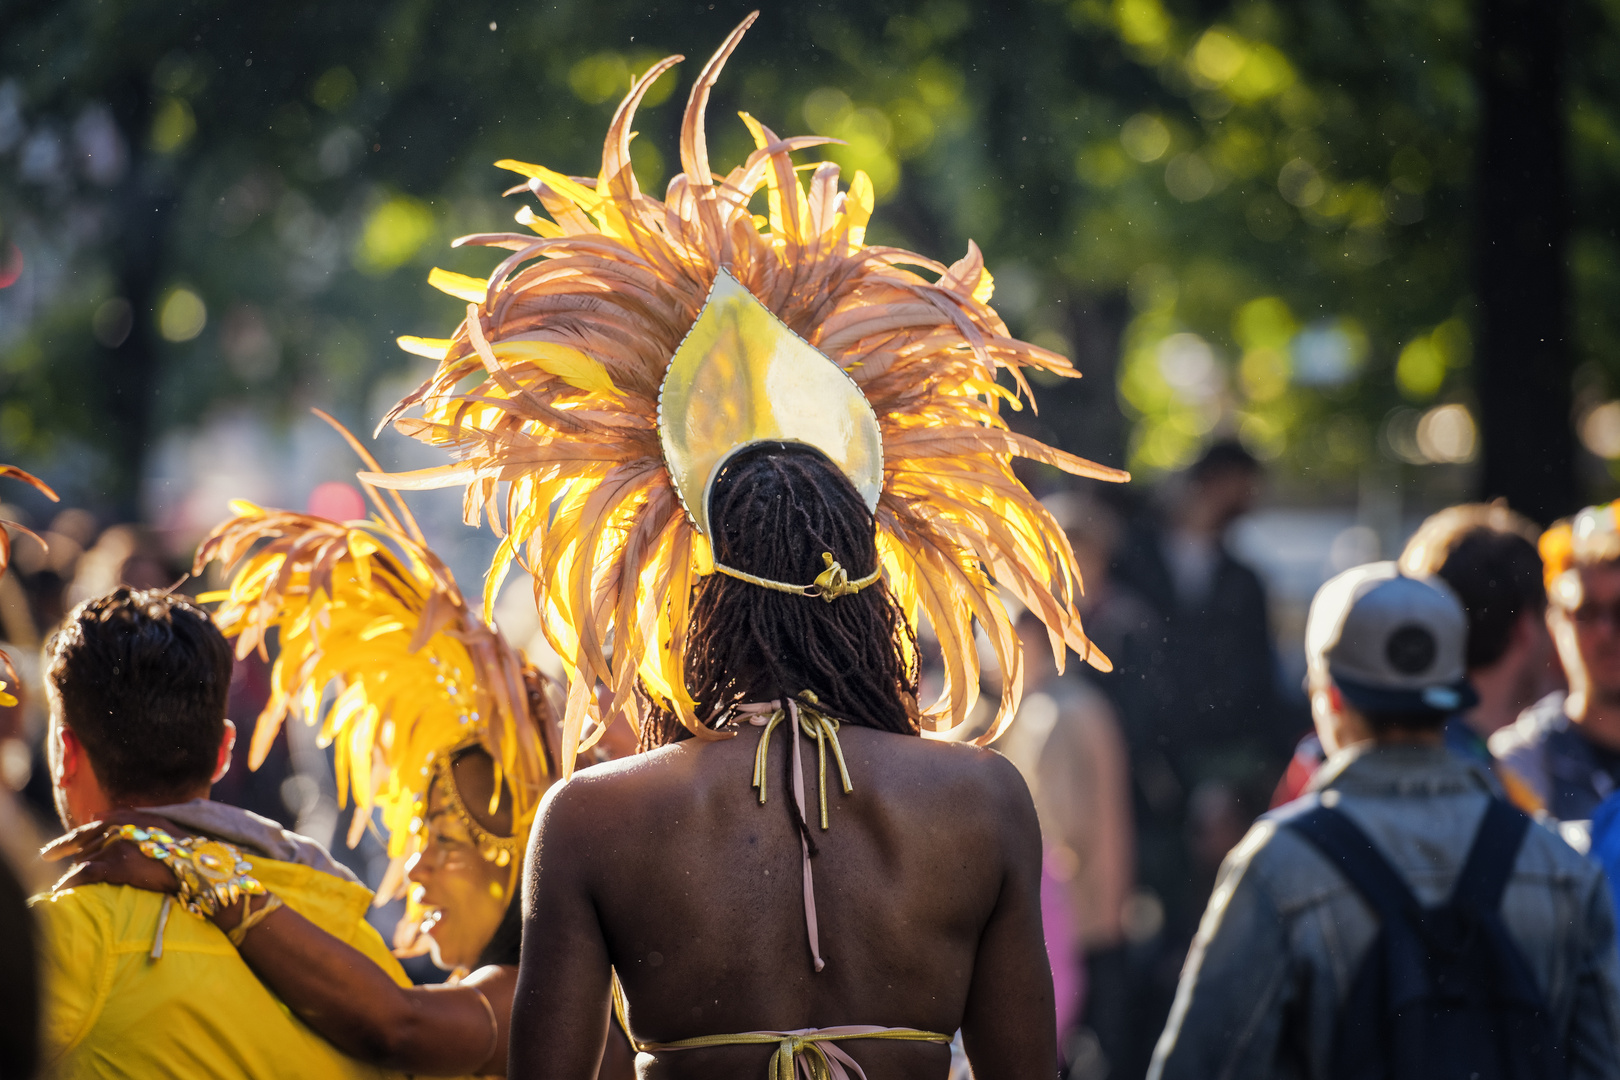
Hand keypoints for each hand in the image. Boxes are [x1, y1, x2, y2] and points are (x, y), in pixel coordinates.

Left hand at [42, 809, 191, 895]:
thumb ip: (129, 818)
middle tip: (70, 880)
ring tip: (71, 889)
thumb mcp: (158, 823)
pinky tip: (61, 891)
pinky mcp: (117, 863)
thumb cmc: (183, 847)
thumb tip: (95, 814)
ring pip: (84, 859)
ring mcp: (118, 844)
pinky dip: (70, 882)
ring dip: (78, 873)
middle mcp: (120, 827)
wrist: (198, 864)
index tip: (48, 854)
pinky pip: (84, 872)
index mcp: (128, 817)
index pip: (88, 829)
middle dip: (79, 862)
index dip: (66, 843)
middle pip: (86, 848)